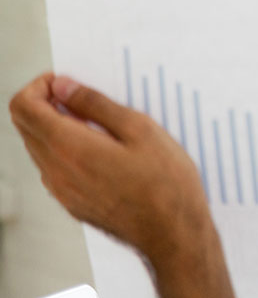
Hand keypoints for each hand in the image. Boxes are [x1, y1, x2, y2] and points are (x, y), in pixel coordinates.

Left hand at [9, 73, 233, 297]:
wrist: (173, 234)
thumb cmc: (165, 184)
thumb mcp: (139, 129)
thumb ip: (95, 104)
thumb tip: (63, 87)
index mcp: (68, 146)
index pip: (23, 106)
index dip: (39, 85)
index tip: (65, 82)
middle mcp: (56, 170)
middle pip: (25, 125)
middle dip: (46, 103)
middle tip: (83, 98)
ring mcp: (62, 190)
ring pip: (38, 147)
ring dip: (57, 127)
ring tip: (99, 125)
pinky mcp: (73, 203)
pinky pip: (54, 168)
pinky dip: (66, 151)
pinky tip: (102, 150)